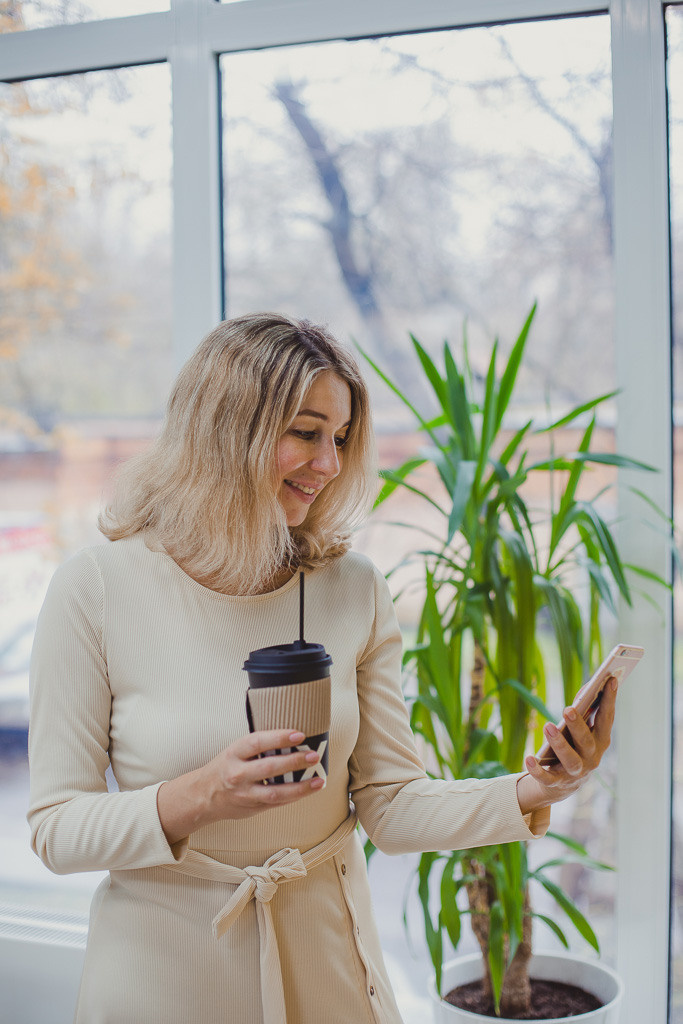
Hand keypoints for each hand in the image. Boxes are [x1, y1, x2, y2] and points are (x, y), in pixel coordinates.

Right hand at [157, 729, 322, 844]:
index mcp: (234, 753)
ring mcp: (245, 793)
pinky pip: (277, 803)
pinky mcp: (253, 808)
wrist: (204, 795)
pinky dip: (295, 796)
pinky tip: (309, 790)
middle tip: (313, 756)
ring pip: (275, 792)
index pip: (258, 742)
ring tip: (318, 780)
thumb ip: (259, 747)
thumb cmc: (226, 767)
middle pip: (269, 768)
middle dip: (294, 762)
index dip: (279, 738)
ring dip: (300, 787)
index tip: (299, 735)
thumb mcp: (236, 751)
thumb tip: (293, 738)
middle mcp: (238, 774)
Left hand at [516, 676, 616, 815]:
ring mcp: (575, 773)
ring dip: (559, 743)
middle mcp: (591, 758)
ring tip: (548, 726)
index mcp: (601, 741)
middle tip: (568, 709)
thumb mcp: (581, 730)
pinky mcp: (556, 783)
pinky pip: (547, 778)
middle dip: (578, 725)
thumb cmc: (574, 747)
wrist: (564, 785)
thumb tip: (586, 688)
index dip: (610, 700)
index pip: (607, 719)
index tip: (610, 680)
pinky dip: (537, 770)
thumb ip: (584, 711)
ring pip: (569, 759)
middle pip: (586, 741)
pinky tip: (528, 758)